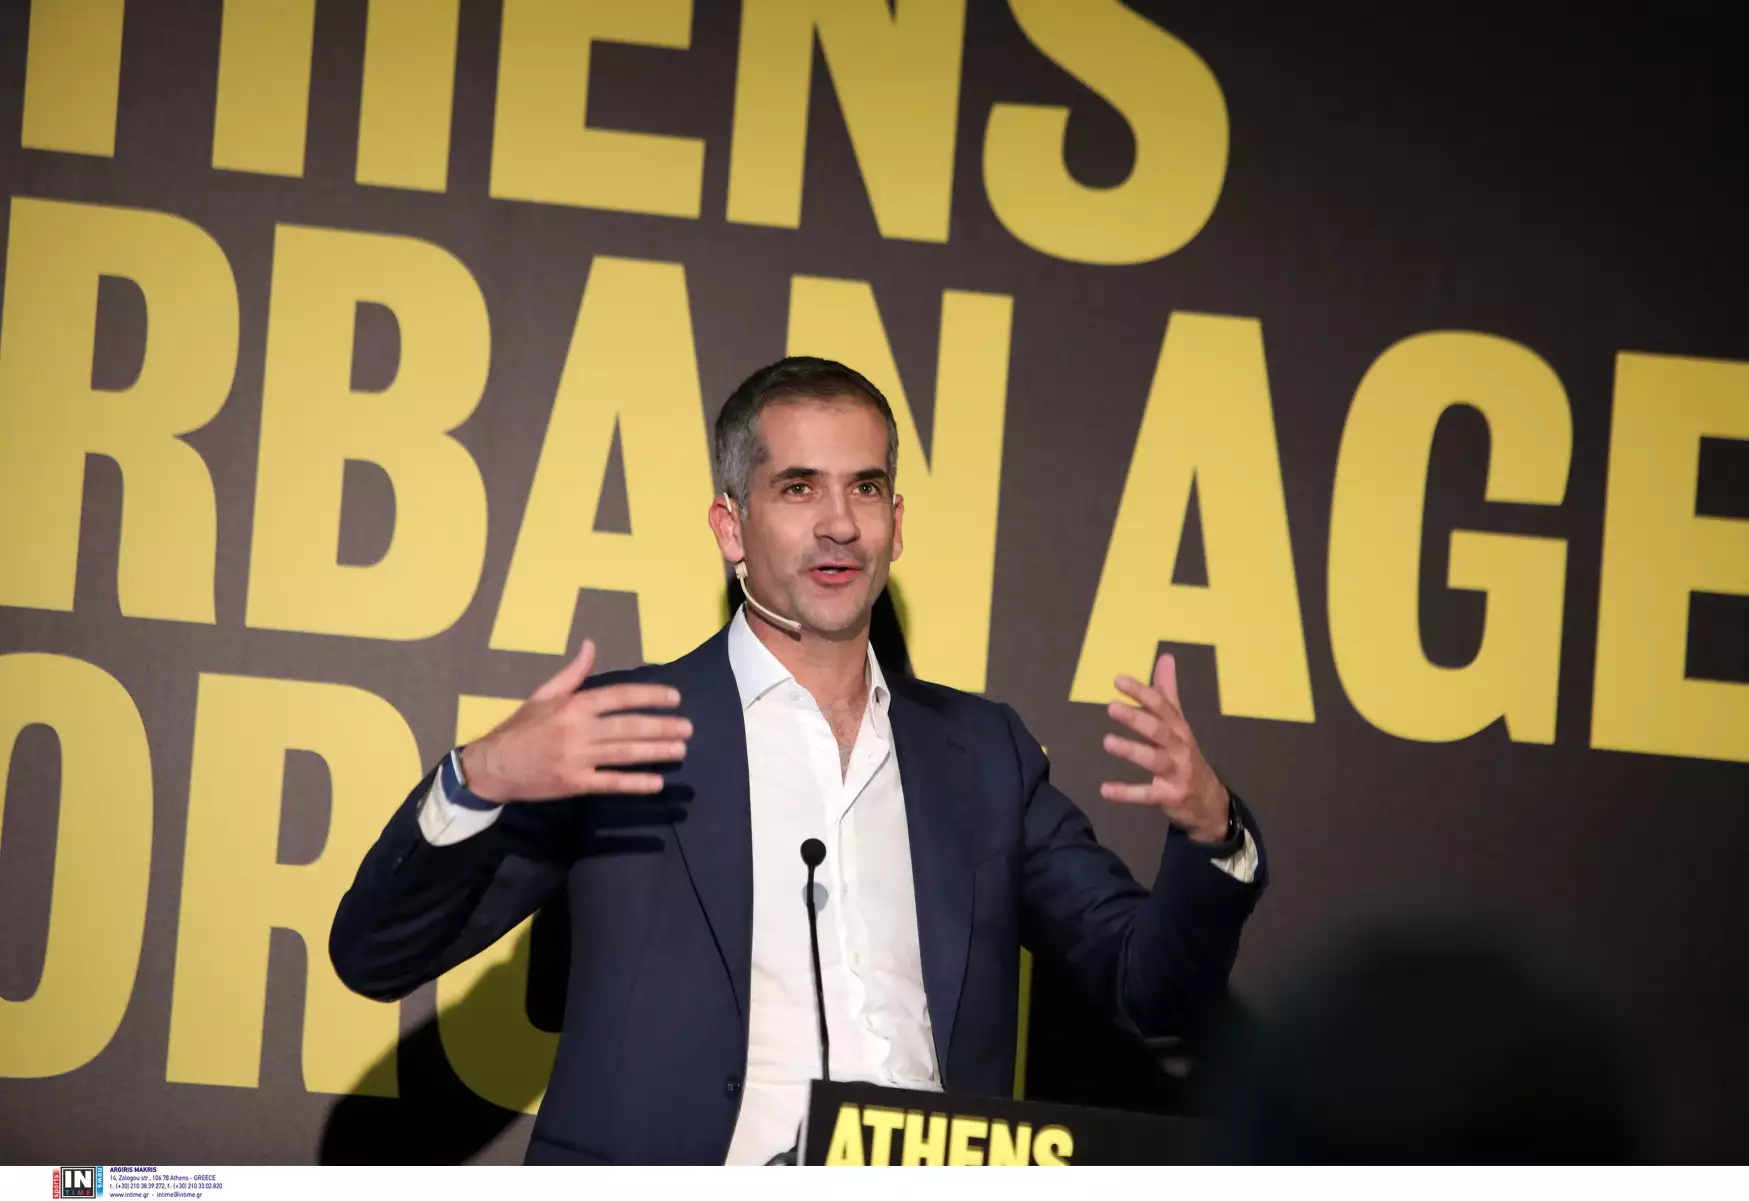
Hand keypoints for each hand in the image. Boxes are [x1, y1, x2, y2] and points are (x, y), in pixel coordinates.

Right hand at [458, 640, 690, 802]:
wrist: (492, 766)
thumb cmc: (520, 728)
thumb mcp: (543, 694)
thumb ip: (573, 672)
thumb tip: (591, 644)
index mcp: (573, 705)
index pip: (619, 696)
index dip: (649, 695)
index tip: (674, 697)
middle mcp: (578, 730)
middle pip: (628, 726)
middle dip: (661, 726)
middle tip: (687, 728)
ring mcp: (578, 758)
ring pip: (624, 753)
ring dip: (655, 751)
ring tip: (680, 750)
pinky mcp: (575, 784)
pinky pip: (611, 783)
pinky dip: (634, 783)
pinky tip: (656, 782)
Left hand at [1099, 653, 1230, 841]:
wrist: (1209, 801)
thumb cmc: (1185, 755)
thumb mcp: (1178, 723)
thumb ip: (1167, 692)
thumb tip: (1165, 657)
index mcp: (1178, 727)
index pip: (1161, 704)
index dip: (1141, 691)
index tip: (1118, 680)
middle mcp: (1179, 747)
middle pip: (1158, 730)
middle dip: (1136, 718)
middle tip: (1111, 707)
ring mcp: (1176, 772)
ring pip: (1154, 760)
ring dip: (1131, 750)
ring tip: (1107, 742)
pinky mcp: (1170, 796)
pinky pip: (1146, 795)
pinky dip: (1126, 793)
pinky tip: (1104, 790)